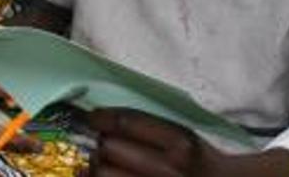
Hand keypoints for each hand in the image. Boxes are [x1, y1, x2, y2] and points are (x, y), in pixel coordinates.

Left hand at [84, 109, 288, 176]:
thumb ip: (148, 127)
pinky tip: (105, 176)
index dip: (101, 118)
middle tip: (101, 144)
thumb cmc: (196, 160)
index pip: (127, 123)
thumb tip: (102, 118)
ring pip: (104, 174)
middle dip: (100, 144)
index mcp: (180, 143)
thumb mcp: (182, 135)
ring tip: (102, 164)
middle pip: (110, 149)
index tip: (91, 117)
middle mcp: (169, 169)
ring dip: (97, 167)